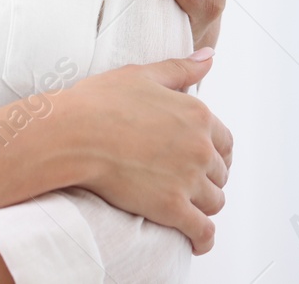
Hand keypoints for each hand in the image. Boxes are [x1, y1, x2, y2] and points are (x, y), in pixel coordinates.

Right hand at [63, 51, 232, 253]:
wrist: (73, 134)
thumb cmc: (100, 102)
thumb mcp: (143, 75)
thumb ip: (181, 69)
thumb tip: (210, 56)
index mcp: (197, 114)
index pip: (225, 142)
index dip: (214, 152)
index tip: (200, 159)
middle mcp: (201, 147)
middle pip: (220, 173)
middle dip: (206, 178)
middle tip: (185, 181)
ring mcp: (188, 179)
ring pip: (214, 202)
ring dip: (203, 205)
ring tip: (186, 206)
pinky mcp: (173, 208)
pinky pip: (202, 231)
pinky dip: (202, 238)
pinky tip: (196, 240)